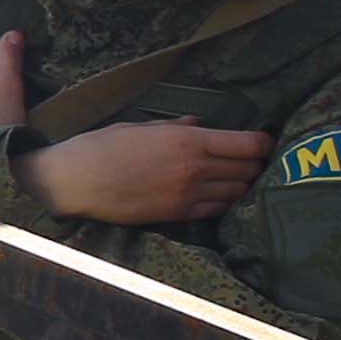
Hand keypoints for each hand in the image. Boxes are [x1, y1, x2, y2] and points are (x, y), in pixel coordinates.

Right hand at [19, 120, 274, 225]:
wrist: (75, 182)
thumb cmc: (101, 146)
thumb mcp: (139, 127)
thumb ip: (175, 126)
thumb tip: (200, 124)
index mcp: (187, 141)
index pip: (248, 145)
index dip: (264, 143)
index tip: (265, 141)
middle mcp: (194, 169)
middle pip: (248, 170)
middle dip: (254, 164)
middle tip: (250, 159)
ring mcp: (188, 196)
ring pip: (237, 192)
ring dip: (240, 184)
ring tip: (234, 177)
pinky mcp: (178, 215)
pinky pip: (216, 210)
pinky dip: (222, 201)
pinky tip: (215, 194)